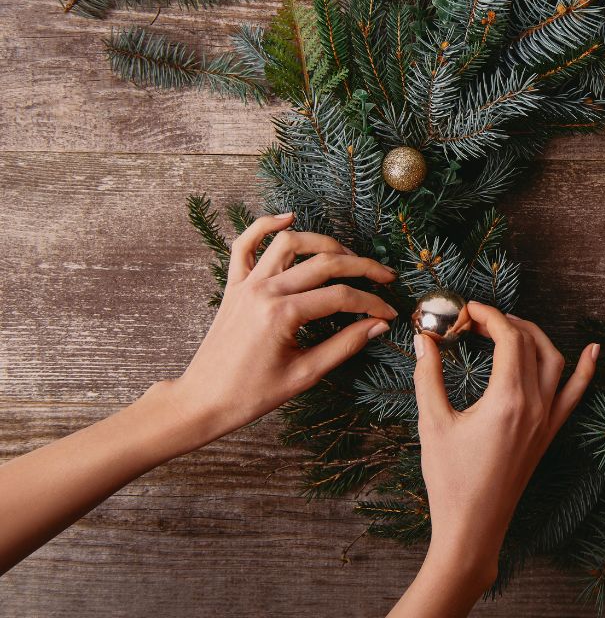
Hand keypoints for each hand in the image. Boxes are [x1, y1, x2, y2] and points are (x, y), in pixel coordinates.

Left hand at [162, 212, 397, 446]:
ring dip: (324, 242)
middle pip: (323, 263)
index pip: (340, 297)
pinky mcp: (234, 285)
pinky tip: (288, 217)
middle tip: (385, 276)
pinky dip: (265, 225)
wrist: (203, 400)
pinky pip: (246, 244)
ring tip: (347, 254)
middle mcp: (264, 290)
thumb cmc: (251, 395)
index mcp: (282, 315)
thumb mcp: (304, 374)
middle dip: (361, 267)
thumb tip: (378, 326)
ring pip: (290, 243)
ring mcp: (247, 283)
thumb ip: (344, 345)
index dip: (371, 303)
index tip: (388, 312)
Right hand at [391, 305, 597, 615]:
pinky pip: (575, 394)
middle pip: (529, 343)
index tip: (465, 310)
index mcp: (508, 399)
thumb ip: (428, 376)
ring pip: (554, 360)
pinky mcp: (549, 433)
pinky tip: (593, 351)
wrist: (473, 527)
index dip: (487, 316)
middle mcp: (535, 405)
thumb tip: (423, 339)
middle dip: (503, 323)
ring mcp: (547, 420)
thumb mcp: (432, 423)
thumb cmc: (450, 480)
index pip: (508, 338)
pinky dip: (585, 370)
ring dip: (534, 336)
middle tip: (473, 321)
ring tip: (508, 327)